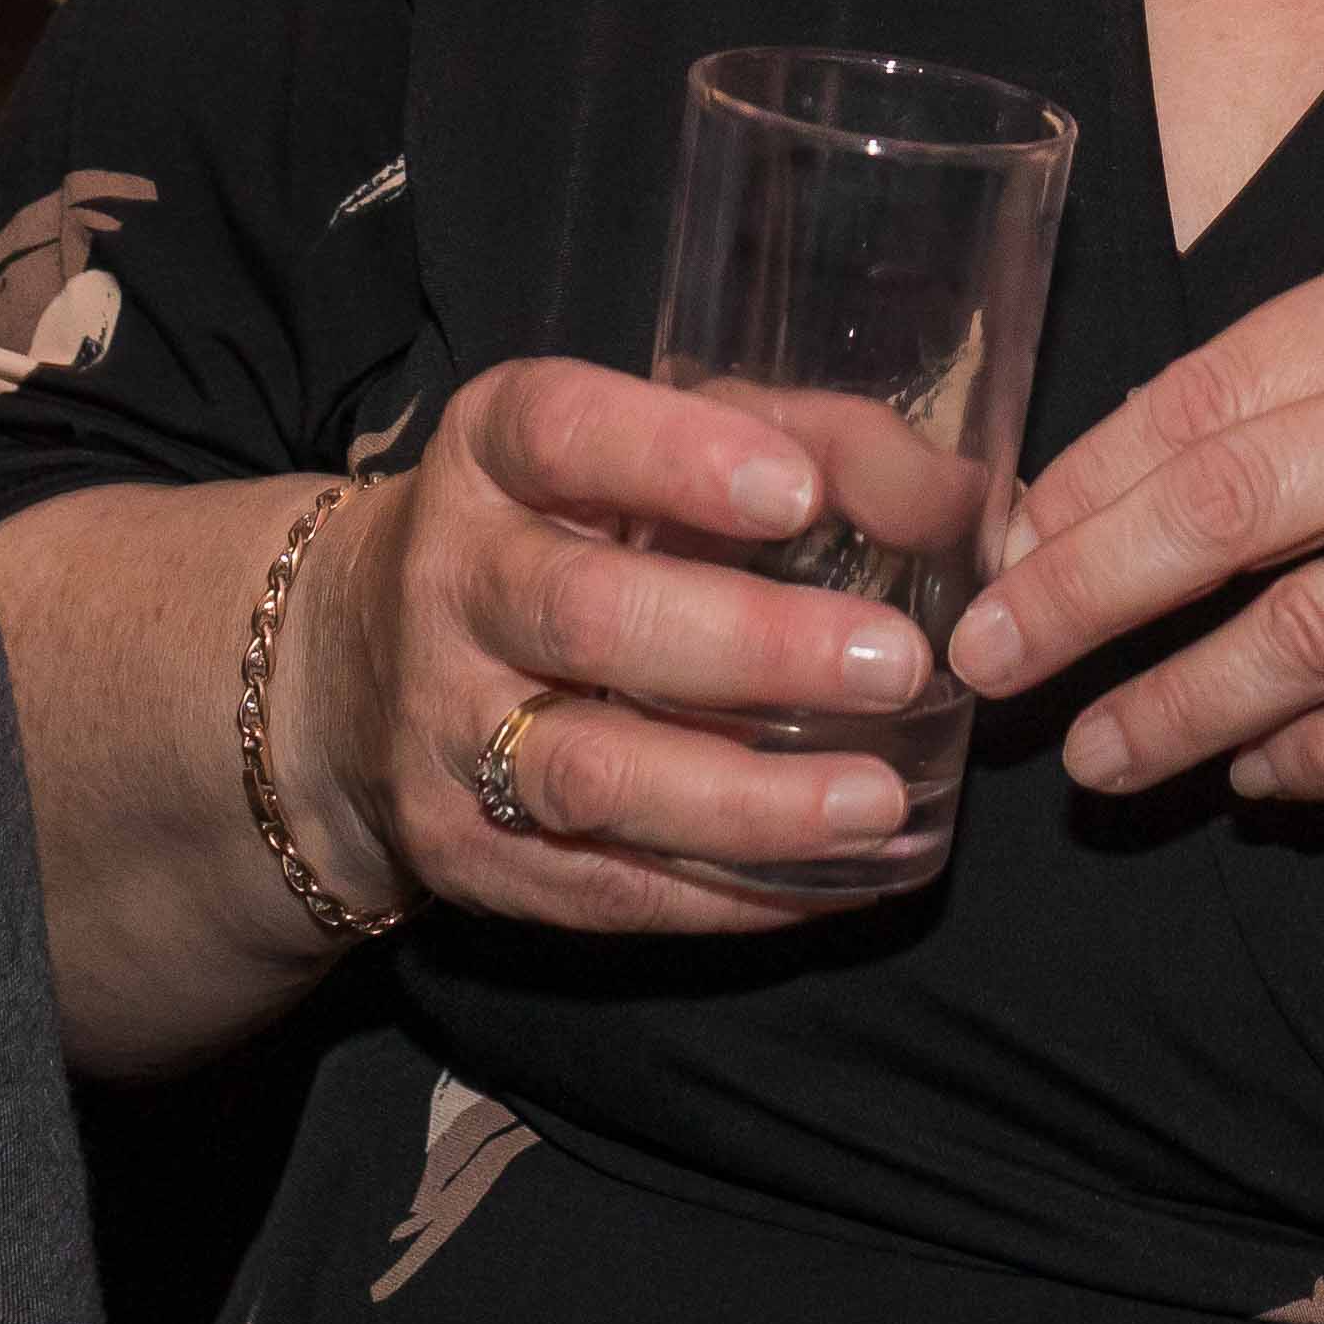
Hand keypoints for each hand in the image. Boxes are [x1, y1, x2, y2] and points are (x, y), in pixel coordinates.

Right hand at [309, 358, 949, 932]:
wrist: (355, 667)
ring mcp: (446, 730)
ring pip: (590, 776)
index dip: (676, 458)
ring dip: (747, 800)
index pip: (564, 431)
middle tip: (897, 665)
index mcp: (494, 452)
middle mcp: (452, 583)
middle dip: (752, 647)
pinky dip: (728, 891)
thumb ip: (820, 445)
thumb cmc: (574, 530)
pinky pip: (603, 887)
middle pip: (588, 618)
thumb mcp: (666, 448)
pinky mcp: (463, 853)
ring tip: (878, 803)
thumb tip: (967, 505)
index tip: (796, 493)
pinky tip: (834, 879)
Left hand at [947, 225, 1323, 807]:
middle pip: (1217, 513)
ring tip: (1102, 761)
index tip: (1006, 544)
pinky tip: (1262, 781)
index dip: (1083, 482)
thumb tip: (1146, 453)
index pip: (1202, 392)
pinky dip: (1318, 762)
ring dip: (1177, 712)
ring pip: (1300, 638)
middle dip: (1077, 599)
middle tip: (988, 665)